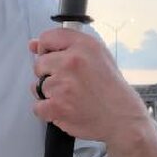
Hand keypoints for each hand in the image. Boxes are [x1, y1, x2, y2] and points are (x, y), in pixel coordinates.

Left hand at [29, 28, 149, 144]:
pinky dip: (48, 111)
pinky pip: (37, 106)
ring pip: (37, 86)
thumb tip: (33, 45)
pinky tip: (65, 109)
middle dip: (49, 74)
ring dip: (50, 94)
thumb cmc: (111, 89)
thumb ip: (65, 47)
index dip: (46, 49)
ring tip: (71, 98)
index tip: (52, 58)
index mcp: (84, 45)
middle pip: (39, 64)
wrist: (123, 118)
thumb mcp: (98, 56)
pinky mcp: (56, 106)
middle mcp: (72, 61)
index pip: (48, 37)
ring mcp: (62, 84)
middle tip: (69, 83)